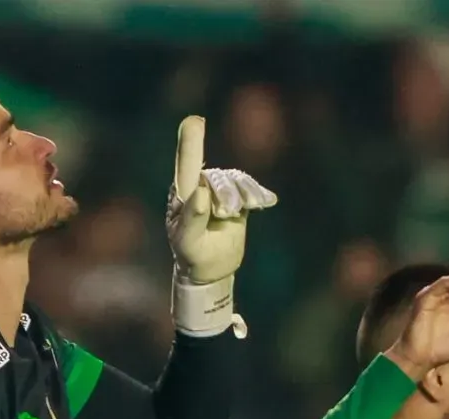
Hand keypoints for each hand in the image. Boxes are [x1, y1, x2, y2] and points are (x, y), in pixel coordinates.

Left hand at [165, 116, 276, 335]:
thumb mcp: (187, 241)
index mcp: (182, 193)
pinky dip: (258, 194)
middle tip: (228, 213)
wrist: (211, 267)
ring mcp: (220, 190)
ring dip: (244, 193)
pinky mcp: (238, 197)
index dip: (191, 143)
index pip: (186, 165)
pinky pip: (250, 187)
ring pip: (237, 180)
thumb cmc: (192, 254)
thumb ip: (192, 218)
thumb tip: (202, 193)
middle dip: (227, 192)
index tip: (194, 121)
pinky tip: (266, 203)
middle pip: (219, 176)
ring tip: (244, 210)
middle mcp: (200, 185)